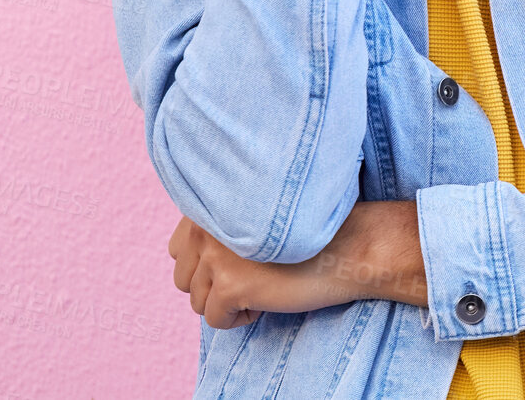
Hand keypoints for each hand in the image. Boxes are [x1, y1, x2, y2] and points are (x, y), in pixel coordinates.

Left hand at [168, 216, 347, 329]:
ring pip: (197, 302)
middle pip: (184, 278)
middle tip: (254, 274)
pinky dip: (240, 318)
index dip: (208, 263)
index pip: (178, 248)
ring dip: (227, 302)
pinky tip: (266, 298)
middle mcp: (205, 226)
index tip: (240, 261)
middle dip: (215, 285)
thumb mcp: (253, 218)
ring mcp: (214, 255)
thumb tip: (193, 262)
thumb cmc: (305, 233)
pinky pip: (215, 320)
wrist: (346, 247)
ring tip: (262, 284)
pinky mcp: (228, 285)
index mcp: (210, 205)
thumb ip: (219, 228)